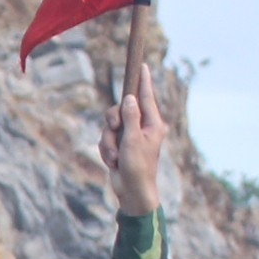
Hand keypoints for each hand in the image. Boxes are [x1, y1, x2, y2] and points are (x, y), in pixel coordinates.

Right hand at [101, 88, 167, 215]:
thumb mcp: (133, 140)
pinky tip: (113, 162)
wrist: (132, 192)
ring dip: (108, 142)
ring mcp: (130, 137)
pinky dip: (106, 150)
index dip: (143, 81)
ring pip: (110, 126)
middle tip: (115, 129)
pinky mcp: (120, 146)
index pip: (147, 97)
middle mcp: (142, 127)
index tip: (143, 66)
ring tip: (115, 156)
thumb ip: (130, 117)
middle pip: (121, 110)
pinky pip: (106, 139)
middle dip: (113, 122)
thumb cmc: (138, 167)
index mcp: (152, 123)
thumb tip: (130, 98)